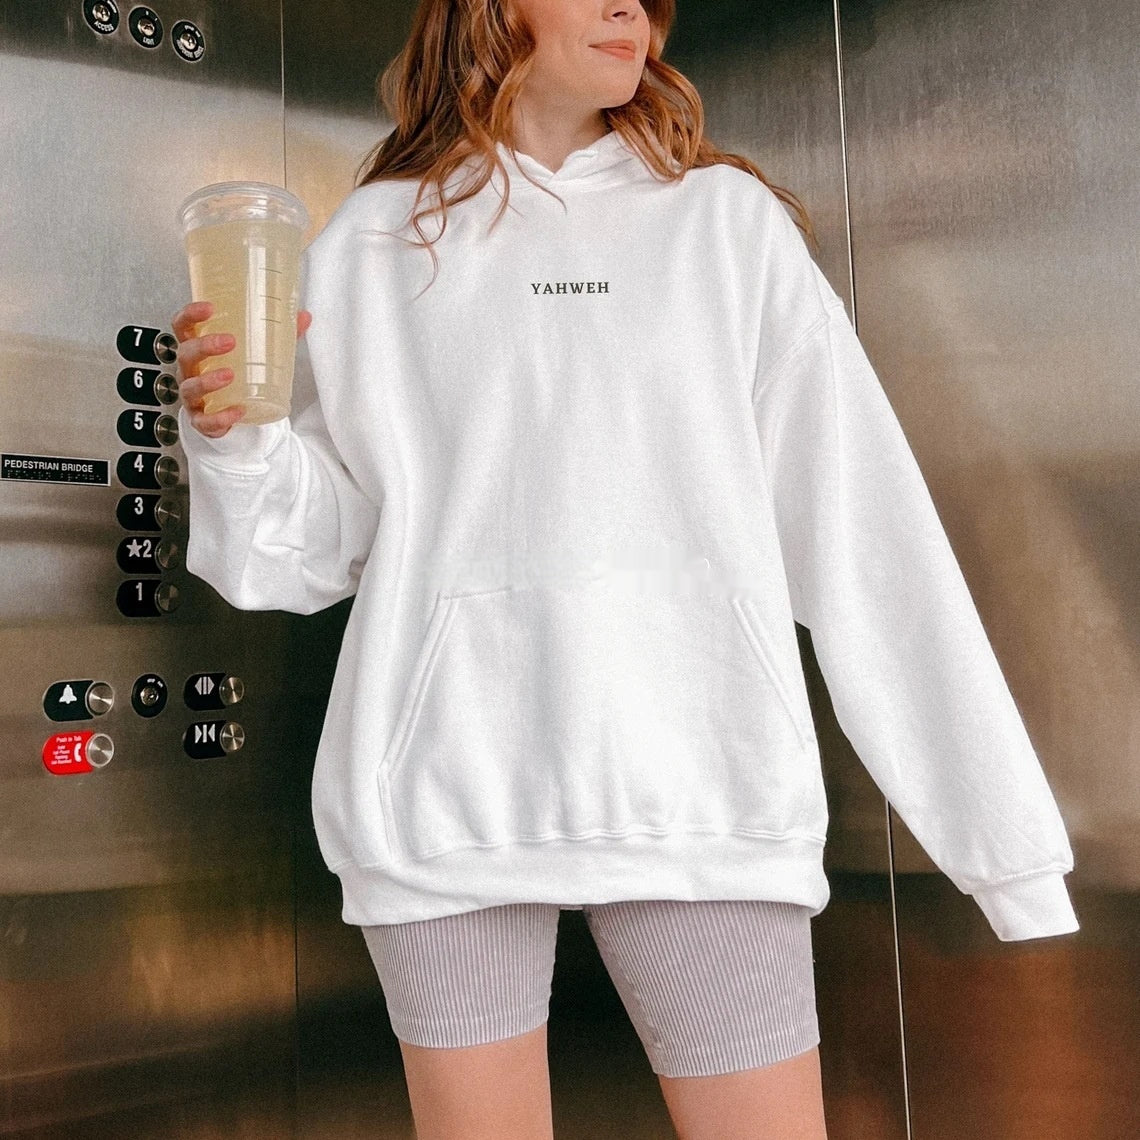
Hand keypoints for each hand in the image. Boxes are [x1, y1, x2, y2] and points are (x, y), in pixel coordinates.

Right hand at [172, 301, 312, 437]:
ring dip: (208, 380)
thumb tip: (303, 317)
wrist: (232, 412)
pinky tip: (237, 411)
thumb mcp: (255, 353)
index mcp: (198, 349)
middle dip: (205, 346)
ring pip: (191, 387)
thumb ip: (278, 335)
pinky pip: (206, 420)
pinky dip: (220, 417)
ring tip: (230, 375)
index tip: (209, 307)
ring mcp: (193, 396)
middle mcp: (190, 370)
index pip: (183, 326)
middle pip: (185, 353)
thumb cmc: (237, 375)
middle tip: (231, 342)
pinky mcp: (201, 420)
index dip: (190, 315)